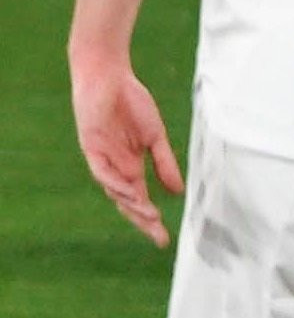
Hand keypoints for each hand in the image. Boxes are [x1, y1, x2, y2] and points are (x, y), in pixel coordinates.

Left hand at [71, 57, 181, 245]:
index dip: (150, 220)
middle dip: (142, 221)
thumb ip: (164, 164)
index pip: (140, 200)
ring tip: (150, 215)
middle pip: (127, 202)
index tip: (164, 239)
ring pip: (115, 191)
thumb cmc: (132, 104)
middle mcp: (115, 168)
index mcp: (130, 167)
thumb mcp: (155, 137)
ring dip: (132, 204)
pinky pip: (102, 171)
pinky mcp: (92, 147)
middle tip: (158, 236)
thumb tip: (178, 191)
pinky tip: (131, 190)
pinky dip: (115, 183)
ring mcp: (103, 159)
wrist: (110, 77)